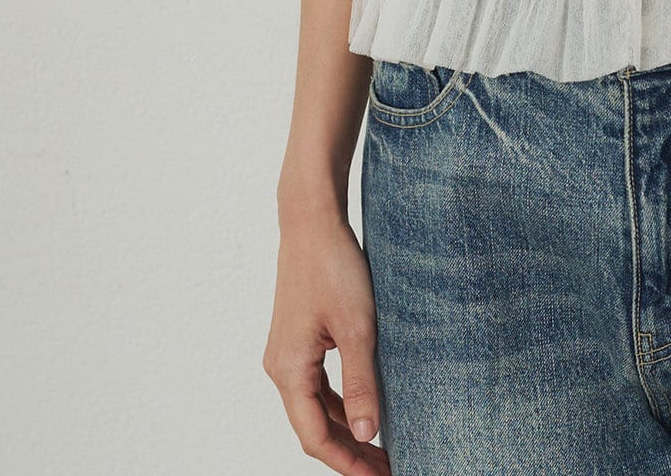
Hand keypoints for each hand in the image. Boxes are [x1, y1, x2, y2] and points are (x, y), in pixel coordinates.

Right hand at [263, 212, 390, 472]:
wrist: (312, 220)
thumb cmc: (333, 266)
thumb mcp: (357, 326)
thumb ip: (361, 383)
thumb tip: (368, 434)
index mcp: (289, 370)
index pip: (315, 437)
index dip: (347, 463)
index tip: (381, 475)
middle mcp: (281, 367)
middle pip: (314, 427)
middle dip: (350, 451)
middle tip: (389, 466)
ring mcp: (288, 353)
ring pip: (316, 407)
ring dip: (346, 428)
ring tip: (382, 446)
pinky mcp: (299, 339)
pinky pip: (317, 385)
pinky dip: (340, 402)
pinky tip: (367, 408)